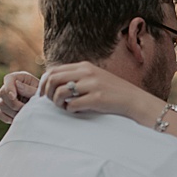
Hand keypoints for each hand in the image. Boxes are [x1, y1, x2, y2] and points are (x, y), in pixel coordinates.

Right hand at [0, 71, 39, 122]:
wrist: (43, 107)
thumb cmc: (42, 96)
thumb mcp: (39, 91)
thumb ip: (29, 89)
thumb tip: (17, 85)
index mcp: (19, 78)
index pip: (8, 79)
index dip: (9, 88)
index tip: (13, 97)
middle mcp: (10, 86)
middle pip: (2, 93)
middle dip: (13, 103)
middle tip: (25, 108)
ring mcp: (5, 98)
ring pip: (1, 104)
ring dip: (12, 111)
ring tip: (24, 113)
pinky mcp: (3, 109)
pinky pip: (0, 114)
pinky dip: (8, 118)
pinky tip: (17, 117)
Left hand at [40, 62, 158, 123]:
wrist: (133, 99)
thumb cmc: (111, 91)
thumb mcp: (94, 77)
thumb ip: (76, 77)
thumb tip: (52, 83)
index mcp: (84, 66)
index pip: (53, 70)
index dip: (44, 83)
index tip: (43, 94)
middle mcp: (87, 72)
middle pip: (53, 79)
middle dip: (48, 93)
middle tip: (52, 102)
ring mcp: (92, 85)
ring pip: (60, 92)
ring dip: (58, 103)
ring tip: (65, 107)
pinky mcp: (97, 98)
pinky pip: (73, 105)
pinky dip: (70, 110)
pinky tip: (77, 111)